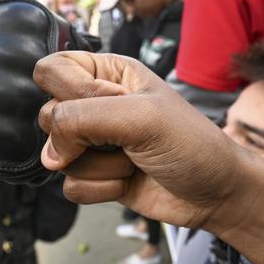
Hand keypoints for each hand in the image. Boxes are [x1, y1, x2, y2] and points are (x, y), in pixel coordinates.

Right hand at [34, 51, 242, 231]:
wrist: (215, 193)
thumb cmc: (191, 144)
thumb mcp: (141, 117)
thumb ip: (83, 118)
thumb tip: (49, 152)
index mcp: (107, 73)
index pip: (51, 70)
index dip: (67, 92)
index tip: (102, 105)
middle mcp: (95, 104)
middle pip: (48, 117)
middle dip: (84, 136)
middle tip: (123, 138)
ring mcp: (92, 142)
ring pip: (56, 156)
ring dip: (100, 166)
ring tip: (134, 160)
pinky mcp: (94, 174)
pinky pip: (70, 186)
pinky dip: (100, 189)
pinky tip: (127, 181)